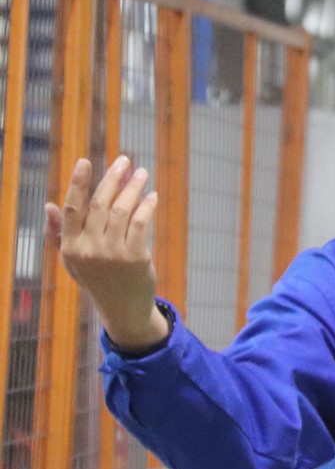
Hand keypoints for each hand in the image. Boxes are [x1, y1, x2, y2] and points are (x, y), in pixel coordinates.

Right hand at [43, 157, 167, 350]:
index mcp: (70, 246)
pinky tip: (152, 196)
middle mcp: (89, 249)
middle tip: (125, 160)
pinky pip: (141, 224)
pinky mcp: (135, 258)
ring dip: (133, 187)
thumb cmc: (96, 278)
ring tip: (142, 173)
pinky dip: (146, 206)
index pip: (72, 209)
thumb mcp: (73, 259)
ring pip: (122, 210)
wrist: (122, 307)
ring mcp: (112, 254)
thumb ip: (60, 233)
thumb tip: (49, 206)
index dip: (78, 183)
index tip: (85, 161)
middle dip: (113, 178)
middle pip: (100, 204)